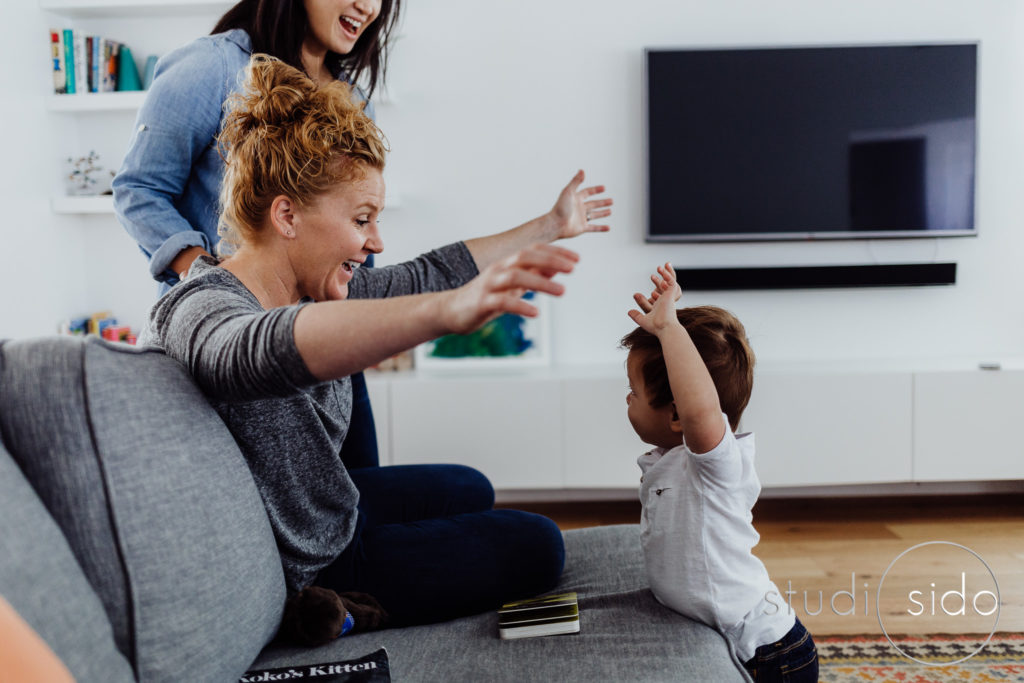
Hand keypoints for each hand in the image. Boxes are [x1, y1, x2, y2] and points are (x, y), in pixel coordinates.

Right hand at [445, 243, 578, 334]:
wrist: (452, 311)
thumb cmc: (486, 298)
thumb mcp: (513, 287)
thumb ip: (533, 277)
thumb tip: (557, 269)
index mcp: (507, 264)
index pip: (534, 250)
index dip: (556, 253)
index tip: (577, 259)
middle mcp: (498, 269)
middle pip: (526, 257)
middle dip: (551, 260)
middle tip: (573, 269)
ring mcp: (489, 285)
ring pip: (516, 277)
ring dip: (541, 283)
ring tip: (562, 292)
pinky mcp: (482, 303)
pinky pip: (502, 302)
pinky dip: (520, 306)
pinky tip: (536, 312)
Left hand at [549, 170, 612, 239]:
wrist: (555, 224)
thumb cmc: (560, 208)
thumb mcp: (568, 192)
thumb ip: (576, 181)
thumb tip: (582, 170)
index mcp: (575, 198)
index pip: (587, 192)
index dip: (595, 190)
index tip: (604, 188)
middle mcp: (578, 208)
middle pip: (593, 204)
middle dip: (602, 202)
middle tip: (611, 201)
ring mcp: (581, 218)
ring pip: (594, 215)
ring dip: (602, 213)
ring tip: (610, 211)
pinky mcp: (582, 228)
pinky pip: (594, 228)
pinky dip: (601, 228)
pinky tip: (608, 228)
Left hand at [628, 263, 681, 334]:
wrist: (663, 327)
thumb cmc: (656, 326)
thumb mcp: (643, 319)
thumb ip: (637, 315)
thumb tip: (629, 312)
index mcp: (660, 305)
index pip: (659, 294)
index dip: (655, 290)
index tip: (643, 294)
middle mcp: (666, 300)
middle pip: (667, 285)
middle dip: (664, 277)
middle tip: (658, 269)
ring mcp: (670, 296)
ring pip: (671, 282)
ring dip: (666, 273)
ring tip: (659, 267)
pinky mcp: (671, 294)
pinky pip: (671, 282)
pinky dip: (667, 276)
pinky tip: (661, 272)